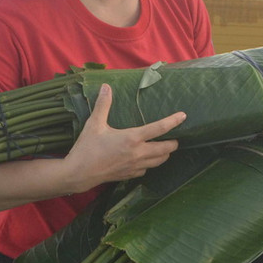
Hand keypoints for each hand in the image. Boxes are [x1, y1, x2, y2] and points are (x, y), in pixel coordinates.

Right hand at [61, 83, 186, 192]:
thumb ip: (103, 105)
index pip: (159, 128)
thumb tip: (107, 86)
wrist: (78, 174)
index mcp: (132, 138)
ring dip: (165, 154)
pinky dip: (150, 164)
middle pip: (166, 149)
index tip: (183, 116)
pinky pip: (146, 169)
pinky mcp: (130, 175)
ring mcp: (135, 166)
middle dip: (173, 143)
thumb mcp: (94, 124)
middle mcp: (138, 153)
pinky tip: (146, 159)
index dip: (173, 121)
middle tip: (175, 137)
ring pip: (159, 161)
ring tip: (165, 147)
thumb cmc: (86, 148)